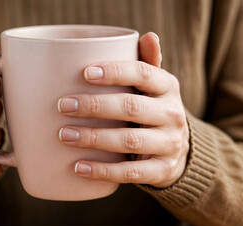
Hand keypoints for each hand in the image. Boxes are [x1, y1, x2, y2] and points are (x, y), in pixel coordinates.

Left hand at [58, 33, 188, 187]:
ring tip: (64, 135)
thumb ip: (147, 65)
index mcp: (168, 87)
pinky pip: (131, 173)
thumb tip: (148, 36)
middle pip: (131, 107)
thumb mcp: (155, 88)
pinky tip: (78, 167)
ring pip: (128, 140)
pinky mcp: (162, 170)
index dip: (114, 72)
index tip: (85, 73)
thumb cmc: (154, 111)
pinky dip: (103, 171)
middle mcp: (173, 114)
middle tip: (64, 106)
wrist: (179, 151)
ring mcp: (170, 144)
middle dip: (94, 106)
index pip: (143, 73)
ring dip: (93, 138)